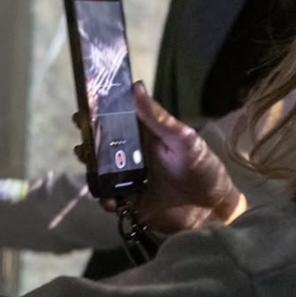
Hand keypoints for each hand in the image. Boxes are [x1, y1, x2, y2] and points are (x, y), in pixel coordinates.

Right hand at [74, 85, 244, 234]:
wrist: (213, 209)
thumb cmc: (203, 167)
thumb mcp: (183, 138)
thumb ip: (159, 118)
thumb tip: (136, 87)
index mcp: (144, 135)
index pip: (116, 120)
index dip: (97, 114)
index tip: (83, 109)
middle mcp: (133, 155)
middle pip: (102, 145)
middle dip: (88, 141)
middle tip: (82, 140)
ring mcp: (130, 179)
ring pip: (101, 171)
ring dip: (92, 168)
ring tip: (90, 166)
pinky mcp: (131, 202)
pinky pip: (110, 198)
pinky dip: (105, 198)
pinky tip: (110, 199)